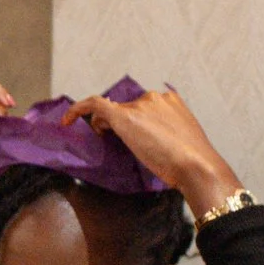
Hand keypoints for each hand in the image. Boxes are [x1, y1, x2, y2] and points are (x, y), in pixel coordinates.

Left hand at [63, 84, 242, 214]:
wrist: (196, 165)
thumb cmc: (191, 164)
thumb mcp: (179, 144)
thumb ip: (165, 138)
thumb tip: (151, 145)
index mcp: (171, 102)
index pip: (142, 105)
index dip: (131, 117)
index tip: (126, 131)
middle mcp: (155, 98)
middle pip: (126, 107)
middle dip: (116, 121)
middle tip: (111, 139)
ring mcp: (140, 106)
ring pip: (111, 110)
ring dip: (103, 122)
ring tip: (101, 137)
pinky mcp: (124, 116)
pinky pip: (93, 105)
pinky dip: (78, 110)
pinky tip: (67, 120)